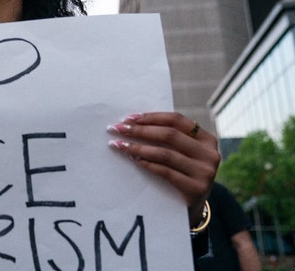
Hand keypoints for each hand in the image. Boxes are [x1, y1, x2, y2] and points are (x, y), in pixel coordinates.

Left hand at [107, 112, 219, 226]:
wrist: (192, 210)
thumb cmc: (181, 175)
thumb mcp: (182, 154)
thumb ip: (169, 139)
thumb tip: (133, 122)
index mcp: (207, 140)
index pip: (176, 120)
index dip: (151, 117)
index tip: (128, 118)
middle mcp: (209, 154)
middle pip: (169, 135)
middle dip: (139, 130)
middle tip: (117, 129)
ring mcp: (205, 173)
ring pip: (165, 153)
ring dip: (138, 147)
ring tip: (119, 145)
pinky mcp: (195, 189)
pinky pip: (165, 172)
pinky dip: (146, 164)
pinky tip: (133, 159)